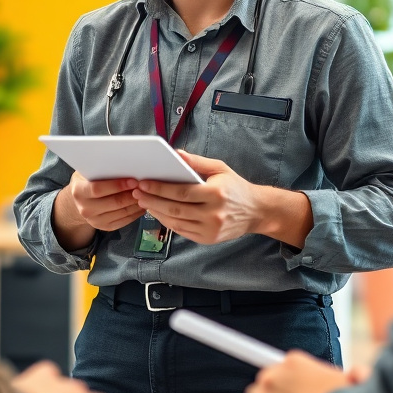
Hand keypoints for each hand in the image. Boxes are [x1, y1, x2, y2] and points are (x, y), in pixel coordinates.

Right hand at [52, 171, 143, 250]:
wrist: (80, 200)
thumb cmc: (87, 180)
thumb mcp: (89, 171)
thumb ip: (102, 169)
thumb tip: (125, 164)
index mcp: (79, 191)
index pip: (98, 189)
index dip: (117, 185)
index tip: (133, 181)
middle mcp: (85, 208)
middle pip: (113, 202)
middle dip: (132, 195)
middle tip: (145, 187)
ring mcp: (94, 220)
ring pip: (121, 213)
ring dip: (136, 204)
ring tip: (147, 195)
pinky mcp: (104, 227)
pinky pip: (123, 221)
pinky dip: (135, 213)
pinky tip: (142, 205)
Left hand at [133, 151, 312, 246]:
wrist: (255, 211)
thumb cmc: (234, 186)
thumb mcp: (219, 168)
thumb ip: (197, 162)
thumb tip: (175, 153)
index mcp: (216, 193)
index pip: (182, 192)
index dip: (160, 188)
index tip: (143, 183)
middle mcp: (213, 214)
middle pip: (176, 208)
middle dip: (153, 200)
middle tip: (136, 193)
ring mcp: (210, 229)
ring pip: (176, 222)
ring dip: (156, 212)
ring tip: (143, 202)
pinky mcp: (208, 239)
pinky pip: (182, 231)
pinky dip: (167, 222)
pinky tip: (158, 212)